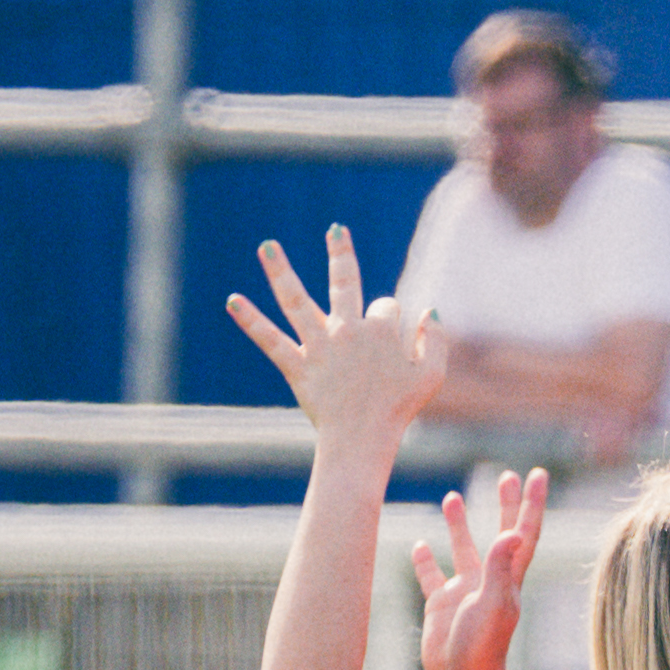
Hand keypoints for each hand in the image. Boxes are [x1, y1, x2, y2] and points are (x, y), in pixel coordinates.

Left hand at [226, 227, 438, 449]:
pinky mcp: (297, 365)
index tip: (392, 348)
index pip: (387, 307)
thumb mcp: (432, 376)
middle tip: (335, 229)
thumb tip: (429, 311)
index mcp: (381, 330)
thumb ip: (436, 340)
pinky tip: (232, 301)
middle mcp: (347, 330)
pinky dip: (251, 321)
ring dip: (280, 271)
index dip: (392, 322)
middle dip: (342, 254)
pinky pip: (270, 340)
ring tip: (266, 246)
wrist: (363, 440)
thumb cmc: (399, 409)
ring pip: (296, 300)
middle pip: (344, 282)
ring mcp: (319, 346)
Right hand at [414, 467, 545, 669]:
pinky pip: (432, 577)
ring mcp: (464, 592)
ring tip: (453, 497)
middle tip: (505, 475)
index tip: (537, 474)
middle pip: (499, 533)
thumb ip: (500, 567)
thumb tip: (512, 532)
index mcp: (508, 577)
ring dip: (459, 525)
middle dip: (503, 504)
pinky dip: (425, 561)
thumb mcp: (494, 603)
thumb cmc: (482, 646)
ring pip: (463, 550)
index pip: (523, 532)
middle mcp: (488, 581)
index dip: (530, 503)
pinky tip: (419, 544)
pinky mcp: (441, 606)